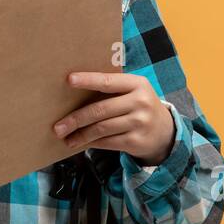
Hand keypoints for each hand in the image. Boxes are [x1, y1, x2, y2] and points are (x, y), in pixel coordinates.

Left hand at [53, 71, 175, 165]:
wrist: (165, 131)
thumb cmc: (138, 106)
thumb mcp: (133, 91)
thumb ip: (111, 88)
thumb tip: (74, 92)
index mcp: (137, 84)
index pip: (108, 81)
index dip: (88, 80)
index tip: (69, 80)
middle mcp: (140, 102)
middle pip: (100, 110)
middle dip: (76, 119)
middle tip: (58, 126)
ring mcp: (140, 123)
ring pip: (102, 129)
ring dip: (80, 135)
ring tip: (66, 138)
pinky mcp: (137, 141)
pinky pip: (108, 142)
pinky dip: (92, 143)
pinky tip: (81, 143)